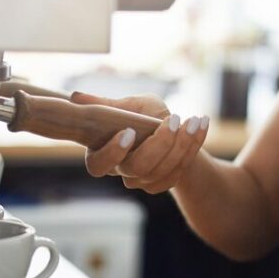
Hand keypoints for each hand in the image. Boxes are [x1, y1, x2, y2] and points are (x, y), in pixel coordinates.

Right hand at [70, 91, 208, 194]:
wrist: (166, 127)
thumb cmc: (138, 113)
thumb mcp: (123, 105)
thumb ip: (104, 103)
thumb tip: (76, 96)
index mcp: (103, 154)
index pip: (99, 165)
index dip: (113, 152)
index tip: (129, 131)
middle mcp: (122, 171)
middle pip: (138, 168)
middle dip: (159, 145)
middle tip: (173, 120)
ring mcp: (144, 180)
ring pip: (164, 171)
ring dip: (183, 144)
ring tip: (194, 119)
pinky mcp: (165, 181)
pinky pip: (181, 169)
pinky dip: (194, 145)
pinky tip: (202, 123)